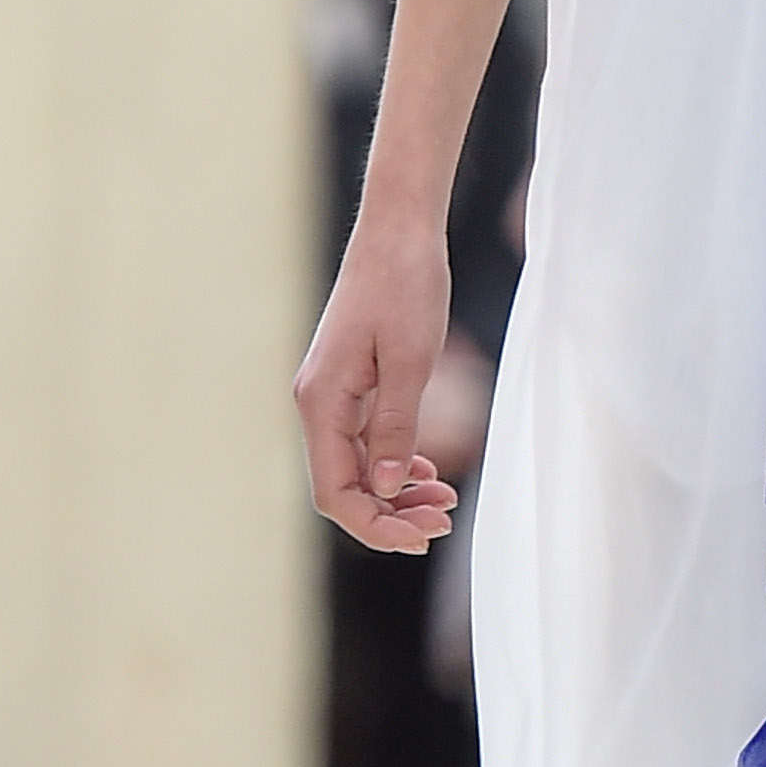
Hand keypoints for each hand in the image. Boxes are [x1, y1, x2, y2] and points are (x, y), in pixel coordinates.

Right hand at [298, 206, 459, 551]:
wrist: (398, 231)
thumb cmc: (405, 285)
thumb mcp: (410, 360)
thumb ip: (396, 425)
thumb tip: (389, 486)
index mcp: (323, 401)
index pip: (336, 491)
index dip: (376, 524)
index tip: (424, 535)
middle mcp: (318, 403)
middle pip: (345, 486)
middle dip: (392, 514)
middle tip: (446, 519)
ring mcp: (332, 394)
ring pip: (357, 467)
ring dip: (398, 492)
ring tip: (446, 500)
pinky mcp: (350, 384)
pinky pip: (364, 441)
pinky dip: (396, 463)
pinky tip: (428, 469)